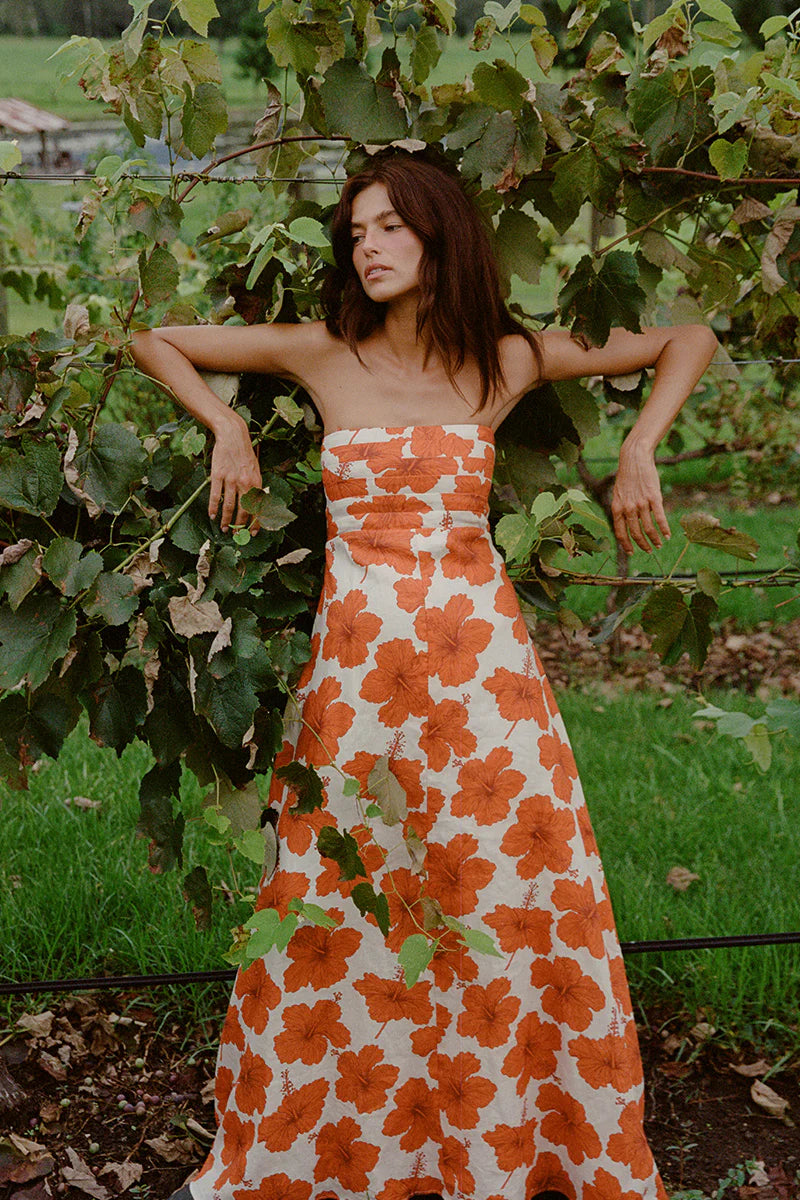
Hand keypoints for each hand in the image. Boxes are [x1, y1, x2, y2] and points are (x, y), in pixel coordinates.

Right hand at [208, 415, 262, 532]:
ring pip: (229, 506)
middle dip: (240, 526)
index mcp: (256, 482)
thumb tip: (256, 504)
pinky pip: (215, 496)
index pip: (258, 508)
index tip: (253, 533)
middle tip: (236, 534)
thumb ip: (255, 486)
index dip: (256, 523)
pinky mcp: (218, 475)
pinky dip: (213, 507)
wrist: (233, 435)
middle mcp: (245, 483)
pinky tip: (212, 515)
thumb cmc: (244, 453)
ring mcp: (230, 479)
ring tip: (224, 528)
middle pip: (243, 510)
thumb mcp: (255, 470)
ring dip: (226, 520)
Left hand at [611, 440, 669, 553]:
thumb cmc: (627, 477)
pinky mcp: (654, 497)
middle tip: (649, 550)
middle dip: (643, 545)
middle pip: (635, 533)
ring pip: (648, 528)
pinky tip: (667, 535)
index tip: (631, 552)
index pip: (620, 532)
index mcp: (617, 508)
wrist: (634, 458)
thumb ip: (622, 509)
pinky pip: (660, 518)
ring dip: (654, 539)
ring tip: (659, 545)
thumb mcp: (618, 494)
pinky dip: (664, 529)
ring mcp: (641, 503)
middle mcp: (628, 508)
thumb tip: (630, 525)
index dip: (626, 545)